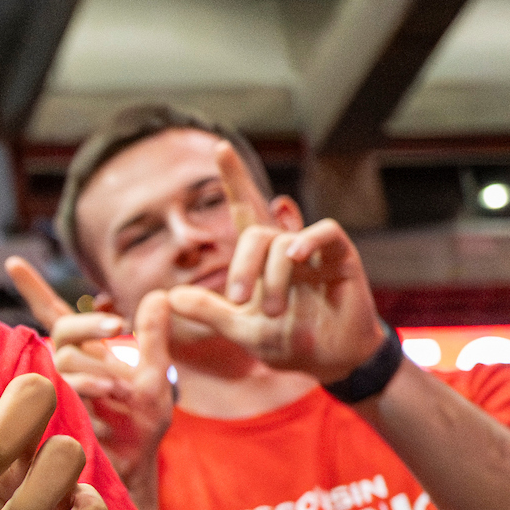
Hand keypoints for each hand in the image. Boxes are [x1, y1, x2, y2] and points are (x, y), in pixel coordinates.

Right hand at [5, 254, 171, 487]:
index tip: (13, 261)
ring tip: (118, 387)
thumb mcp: (154, 379)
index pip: (55, 317)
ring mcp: (52, 399)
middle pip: (63, 337)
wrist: (134, 476)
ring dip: (92, 372)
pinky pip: (58, 403)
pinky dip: (85, 397)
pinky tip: (102, 405)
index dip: (34, 290)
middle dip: (88, 327)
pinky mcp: (49, 425)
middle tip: (116, 324)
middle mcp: (60, 373)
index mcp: (81, 356)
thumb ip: (154, 338)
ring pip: (62, 368)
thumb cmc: (140, 429)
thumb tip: (160, 294)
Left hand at [162, 142, 385, 380]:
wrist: (330, 361)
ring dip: (271, 277)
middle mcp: (285, 247)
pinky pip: (326, 231)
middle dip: (240, 266)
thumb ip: (208, 312)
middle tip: (239, 301)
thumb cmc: (288, 340)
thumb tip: (167, 297)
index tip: (220, 147)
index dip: (234, 178)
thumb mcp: (239, 330)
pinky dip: (308, 239)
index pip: (245, 209)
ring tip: (269, 311)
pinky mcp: (342, 257)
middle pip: (254, 230)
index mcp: (261, 258)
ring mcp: (314, 251)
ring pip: (282, 240)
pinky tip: (295, 257)